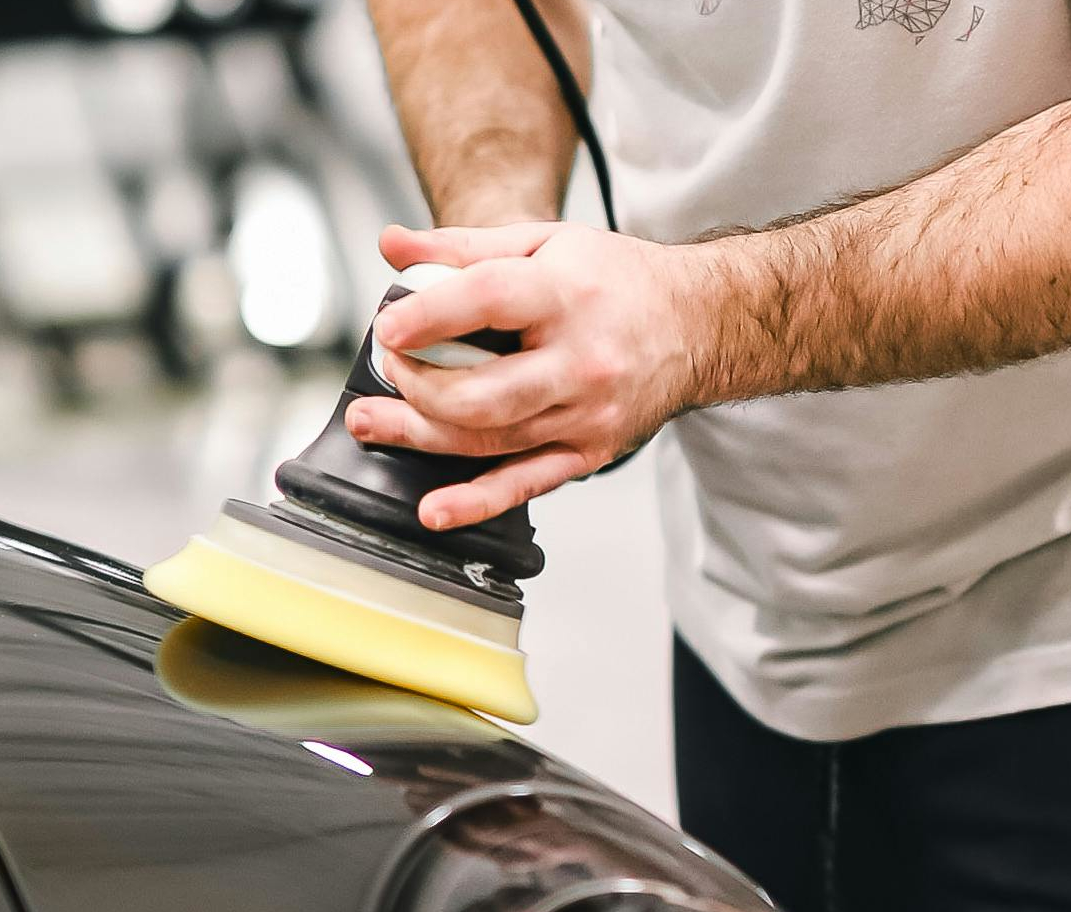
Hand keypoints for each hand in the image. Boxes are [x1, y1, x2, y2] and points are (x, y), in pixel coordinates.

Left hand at [344, 220, 718, 528]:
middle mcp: (580, 361)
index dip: (429, 318)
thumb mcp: (545, 242)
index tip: (388, 328)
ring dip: (422, 436)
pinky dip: (475, 503)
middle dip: (419, 387)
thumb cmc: (616, 281)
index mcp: (567, 294)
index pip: (486, 302)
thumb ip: (463, 246)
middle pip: (481, 392)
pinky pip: (524, 485)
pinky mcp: (588, 453)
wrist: (696, 323)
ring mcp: (586, 416)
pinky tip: (435, 509)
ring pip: (490, 441)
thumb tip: (391, 246)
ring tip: (374, 424)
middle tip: (389, 370)